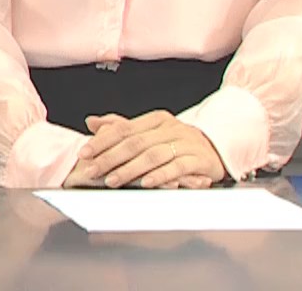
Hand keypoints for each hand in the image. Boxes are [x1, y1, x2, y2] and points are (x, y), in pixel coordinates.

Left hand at [72, 111, 227, 188]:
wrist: (217, 149)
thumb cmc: (179, 142)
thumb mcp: (150, 132)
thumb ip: (121, 128)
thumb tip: (91, 122)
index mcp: (155, 120)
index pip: (124, 129)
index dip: (102, 141)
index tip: (84, 153)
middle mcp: (170, 128)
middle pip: (135, 143)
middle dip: (110, 158)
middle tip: (92, 170)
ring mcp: (186, 143)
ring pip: (153, 155)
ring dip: (130, 169)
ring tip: (112, 180)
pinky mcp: (200, 160)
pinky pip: (178, 167)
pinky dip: (161, 175)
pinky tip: (146, 183)